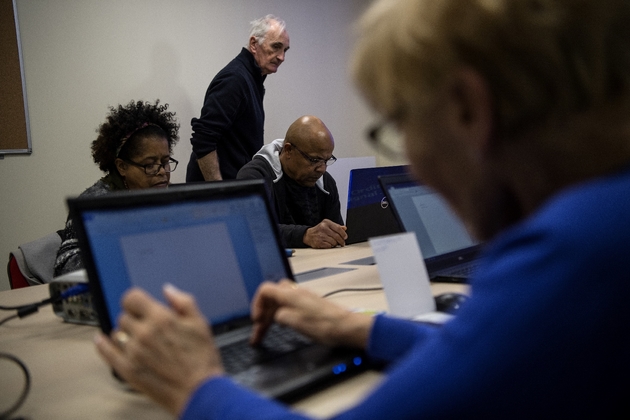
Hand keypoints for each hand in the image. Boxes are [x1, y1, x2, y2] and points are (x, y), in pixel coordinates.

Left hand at [94, 284, 222, 415]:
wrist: (199, 391)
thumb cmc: (201, 360)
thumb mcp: (200, 323)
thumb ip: (183, 302)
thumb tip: (168, 290)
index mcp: (161, 318)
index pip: (132, 298)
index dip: (135, 300)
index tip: (138, 305)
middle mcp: (144, 333)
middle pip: (124, 316)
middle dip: (134, 319)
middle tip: (145, 326)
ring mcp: (133, 352)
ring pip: (117, 333)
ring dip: (125, 334)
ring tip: (138, 340)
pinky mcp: (127, 369)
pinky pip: (107, 352)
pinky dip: (103, 345)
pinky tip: (103, 341)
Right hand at [250, 280, 373, 348]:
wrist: (347, 327)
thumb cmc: (324, 325)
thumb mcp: (296, 323)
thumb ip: (281, 316)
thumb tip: (277, 316)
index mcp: (290, 294)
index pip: (265, 290)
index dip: (257, 304)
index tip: (257, 320)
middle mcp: (296, 293)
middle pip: (272, 297)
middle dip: (262, 313)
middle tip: (258, 332)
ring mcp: (304, 298)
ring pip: (280, 303)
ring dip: (271, 316)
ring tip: (265, 333)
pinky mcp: (310, 306)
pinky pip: (289, 307)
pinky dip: (281, 316)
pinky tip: (282, 326)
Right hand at [303, 219, 347, 247]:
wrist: (308, 235)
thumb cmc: (319, 230)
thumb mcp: (327, 225)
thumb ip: (336, 226)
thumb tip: (344, 228)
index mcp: (326, 223)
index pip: (338, 228)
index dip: (343, 234)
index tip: (345, 237)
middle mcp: (323, 228)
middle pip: (337, 236)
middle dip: (341, 241)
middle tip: (342, 243)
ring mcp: (321, 235)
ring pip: (334, 242)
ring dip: (335, 244)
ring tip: (334, 243)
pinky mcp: (319, 242)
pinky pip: (329, 246)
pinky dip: (331, 246)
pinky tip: (329, 245)